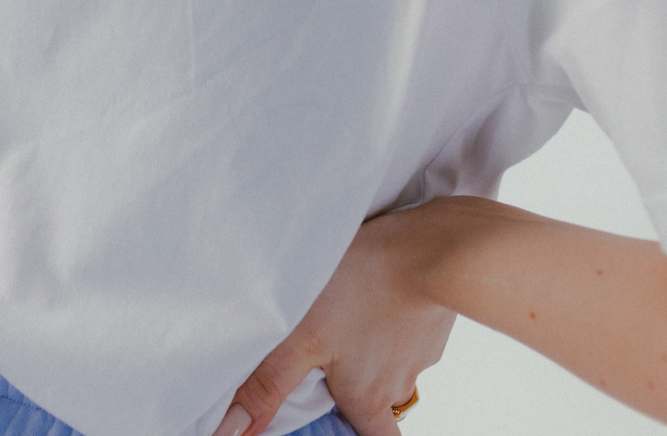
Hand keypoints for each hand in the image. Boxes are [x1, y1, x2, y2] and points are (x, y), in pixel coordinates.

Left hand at [219, 209, 454, 435]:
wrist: (427, 249)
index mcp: (367, 398)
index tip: (345, 427)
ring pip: (394, 362)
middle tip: (335, 362)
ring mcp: (420, 351)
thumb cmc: (361, 288)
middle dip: (360, 390)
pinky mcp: (433, 317)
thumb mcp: (302, 335)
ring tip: (347, 312)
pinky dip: (393, 314)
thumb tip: (234, 429)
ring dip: (373, 347)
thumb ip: (269, 383)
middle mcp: (396, 384)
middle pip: (380, 402)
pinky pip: (409, 326)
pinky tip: (374, 287)